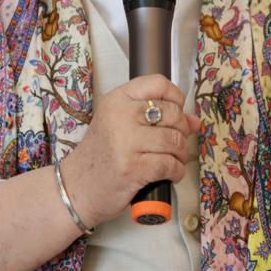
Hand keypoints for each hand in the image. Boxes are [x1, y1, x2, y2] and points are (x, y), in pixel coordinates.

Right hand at [61, 75, 201, 227]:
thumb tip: (194, 121)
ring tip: (173, 159)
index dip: (175, 97)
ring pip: (173, 140)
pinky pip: (169, 164)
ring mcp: (125, 142)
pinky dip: (176, 171)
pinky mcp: (132, 168)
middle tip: (175, 142)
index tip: (176, 111)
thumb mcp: (121, 125)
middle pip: (172, 113)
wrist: (76, 187)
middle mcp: (120, 116)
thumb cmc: (102, 155)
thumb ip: (157, 118)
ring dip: (180, 153)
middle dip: (181, 130)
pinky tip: (170, 173)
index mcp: (117, 99)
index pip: (158, 83)